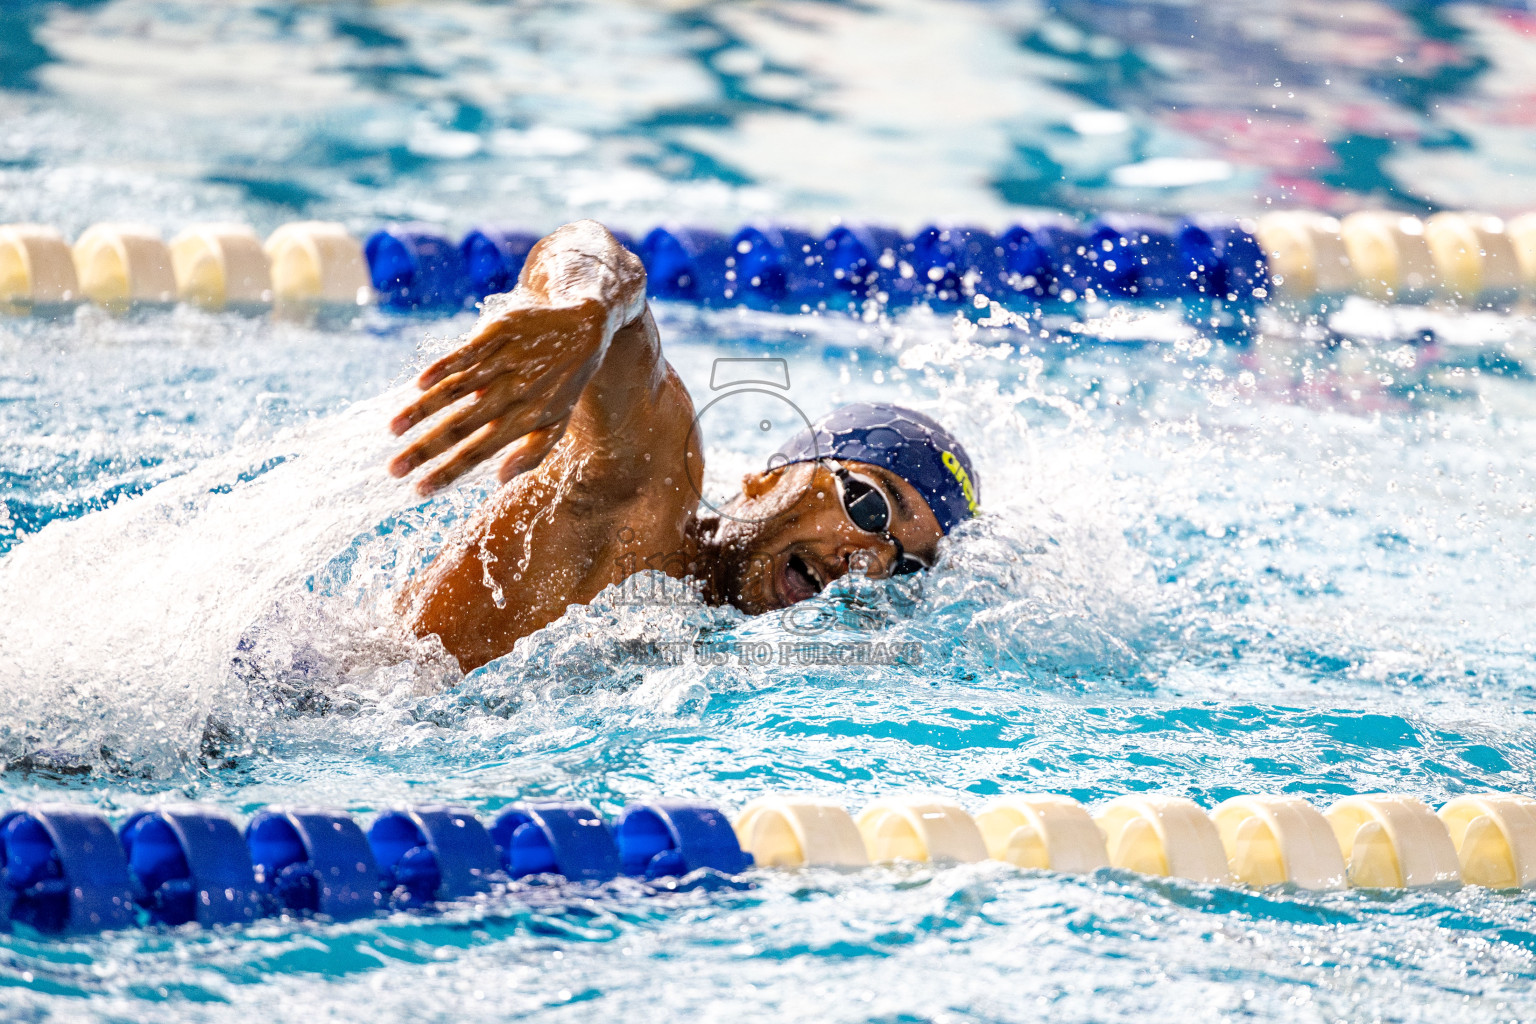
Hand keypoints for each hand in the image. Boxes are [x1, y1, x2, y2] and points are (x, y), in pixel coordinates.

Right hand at [387, 299, 607, 495]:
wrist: (586, 327)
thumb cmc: (564, 384)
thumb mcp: (559, 423)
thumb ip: (532, 454)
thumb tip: (498, 480)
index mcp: (528, 418)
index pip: (480, 451)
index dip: (449, 472)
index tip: (418, 491)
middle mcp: (515, 392)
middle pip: (462, 426)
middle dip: (425, 450)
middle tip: (393, 470)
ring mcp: (506, 361)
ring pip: (458, 389)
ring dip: (422, 409)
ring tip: (392, 430)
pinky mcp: (498, 332)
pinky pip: (466, 352)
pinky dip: (442, 367)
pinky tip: (418, 385)